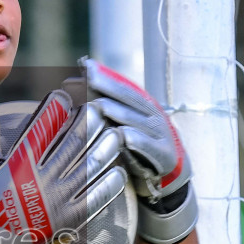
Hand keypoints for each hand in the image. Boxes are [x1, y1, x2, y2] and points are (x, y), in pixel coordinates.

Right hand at [0, 88, 126, 243]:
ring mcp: (58, 199)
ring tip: (116, 135)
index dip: (55, 109)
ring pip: (89, 166)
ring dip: (105, 147)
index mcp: (20, 164)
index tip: (64, 97)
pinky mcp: (69, 219)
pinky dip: (109, 184)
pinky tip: (118, 172)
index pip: (42, 127)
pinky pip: (96, 198)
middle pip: (73, 143)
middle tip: (98, 110)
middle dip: (88, 122)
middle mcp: (42, 178)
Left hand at [65, 57, 197, 243]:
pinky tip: (122, 135)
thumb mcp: (125, 126)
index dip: (106, 76)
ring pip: (136, 120)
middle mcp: (154, 116)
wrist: (171, 177)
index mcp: (144, 106)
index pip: (124, 86)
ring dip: (118, 112)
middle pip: (130, 98)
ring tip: (100, 105)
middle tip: (90, 77)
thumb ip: (107, 109)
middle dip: (110, 86)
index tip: (86, 66)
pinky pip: (148, 145)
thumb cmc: (139, 149)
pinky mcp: (165, 154)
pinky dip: (136, 140)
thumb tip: (73, 84)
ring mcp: (161, 134)